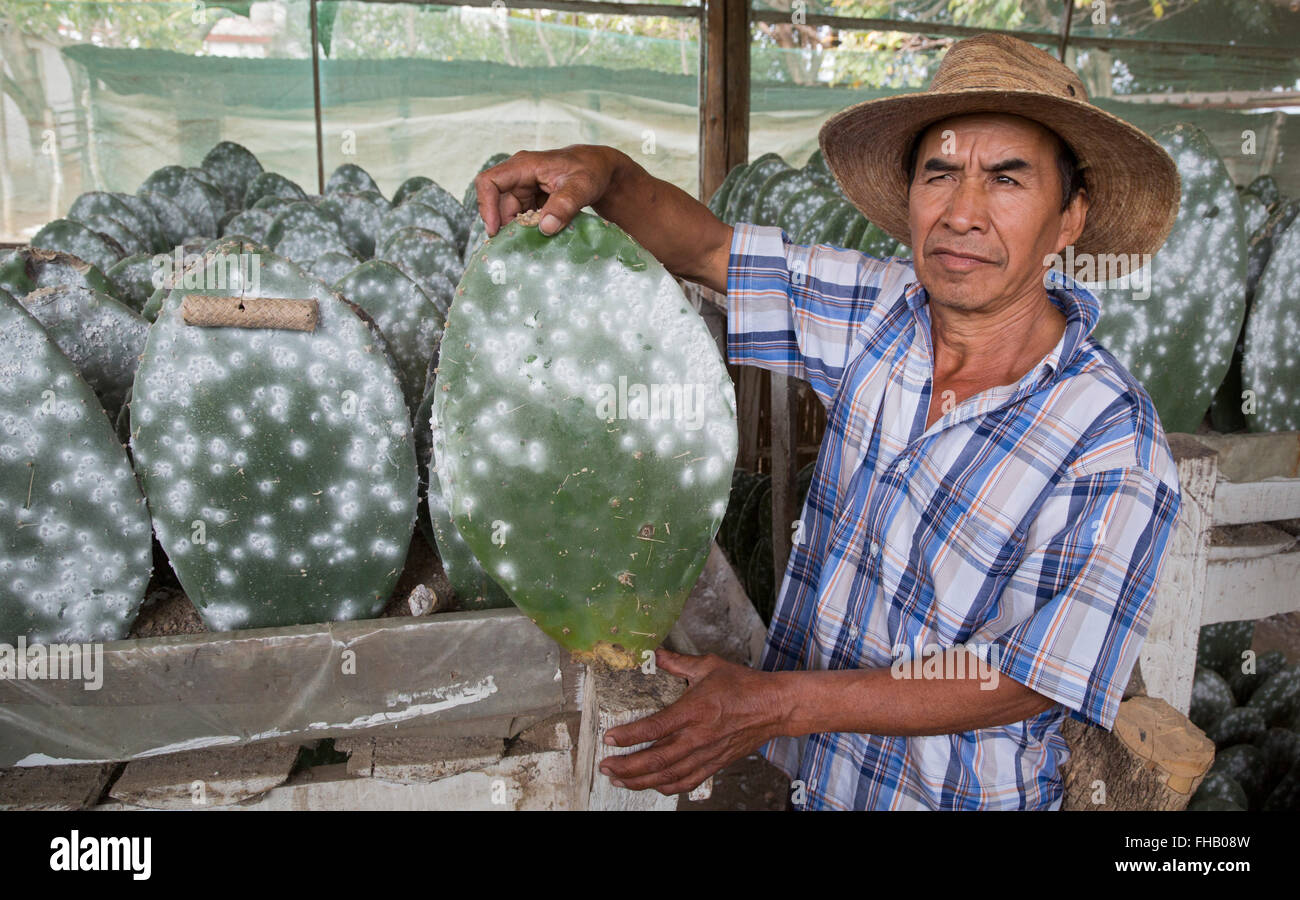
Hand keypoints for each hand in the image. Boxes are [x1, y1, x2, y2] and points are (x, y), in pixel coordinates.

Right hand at [474, 145, 623, 237]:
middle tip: (519, 249)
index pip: (489, 182)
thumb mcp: (581, 186)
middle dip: (506, 226)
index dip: (486, 206)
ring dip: (519, 230)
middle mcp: (520, 176)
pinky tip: (540, 240)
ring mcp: (526, 188)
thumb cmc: (591, 170)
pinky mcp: (533, 200)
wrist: (602, 170)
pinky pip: (523, 217)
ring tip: (532, 247)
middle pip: (499, 203)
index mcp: (524, 166)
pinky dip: (530, 229)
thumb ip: (564, 205)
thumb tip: (545, 228)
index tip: (495, 230)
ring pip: (511, 213)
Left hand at [598, 648, 786, 795]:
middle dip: (626, 766)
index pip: (654, 728)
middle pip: (656, 759)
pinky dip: (668, 786)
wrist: (774, 707)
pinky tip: (653, 785)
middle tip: (605, 766)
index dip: (628, 735)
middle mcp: (698, 736)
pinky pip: (688, 781)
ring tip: (619, 779)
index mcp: (694, 710)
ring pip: (668, 775)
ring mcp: (707, 753)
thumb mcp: (708, 666)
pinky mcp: (715, 763)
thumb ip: (678, 662)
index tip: (609, 738)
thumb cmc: (743, 685)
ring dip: (640, 781)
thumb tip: (656, 654)